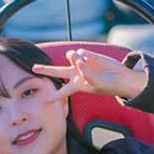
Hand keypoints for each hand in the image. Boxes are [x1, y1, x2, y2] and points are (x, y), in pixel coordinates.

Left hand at [32, 48, 147, 100]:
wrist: (119, 76)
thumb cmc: (108, 84)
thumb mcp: (96, 83)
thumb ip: (86, 72)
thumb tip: (78, 60)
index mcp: (76, 86)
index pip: (62, 92)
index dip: (54, 96)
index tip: (45, 101)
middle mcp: (75, 74)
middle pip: (56, 71)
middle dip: (45, 70)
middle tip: (34, 68)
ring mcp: (80, 64)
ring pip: (70, 56)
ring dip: (74, 58)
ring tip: (83, 62)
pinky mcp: (87, 55)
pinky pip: (80, 52)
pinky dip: (85, 55)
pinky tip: (92, 59)